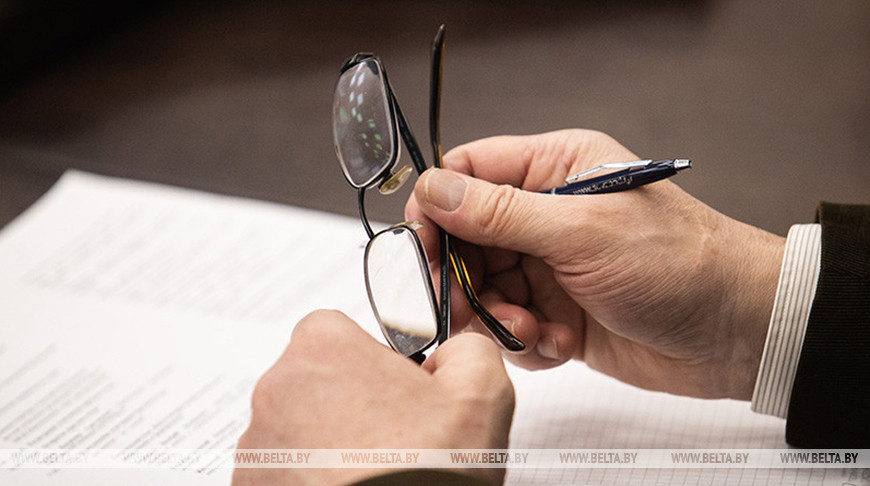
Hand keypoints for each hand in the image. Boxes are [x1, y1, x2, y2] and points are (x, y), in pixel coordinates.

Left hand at [232, 310, 514, 485]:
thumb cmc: (427, 471)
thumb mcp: (481, 393)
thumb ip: (468, 349)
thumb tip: (455, 352)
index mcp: (323, 348)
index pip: (338, 329)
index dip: (372, 358)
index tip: (396, 389)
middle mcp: (277, 389)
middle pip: (317, 379)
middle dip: (350, 401)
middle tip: (393, 437)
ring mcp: (258, 443)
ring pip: (298, 427)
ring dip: (328, 442)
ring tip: (374, 470)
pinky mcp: (252, 484)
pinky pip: (283, 469)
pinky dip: (310, 477)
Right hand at [406, 129, 784, 399]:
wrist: (735, 332)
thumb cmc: (678, 263)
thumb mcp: (582, 230)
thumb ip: (501, 212)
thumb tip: (433, 189)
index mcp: (555, 170)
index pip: (469, 173)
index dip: (437, 206)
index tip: (421, 243)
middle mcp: (546, 215)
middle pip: (466, 238)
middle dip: (464, 276)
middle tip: (468, 304)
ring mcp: (551, 265)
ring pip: (484, 288)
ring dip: (498, 315)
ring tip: (533, 329)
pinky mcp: (559, 311)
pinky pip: (512, 326)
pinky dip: (527, 341)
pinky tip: (563, 343)